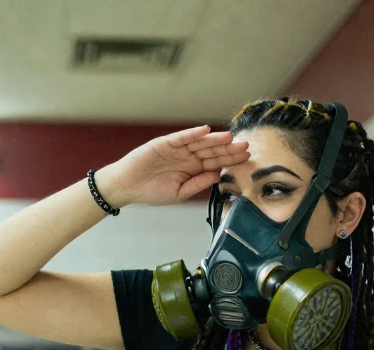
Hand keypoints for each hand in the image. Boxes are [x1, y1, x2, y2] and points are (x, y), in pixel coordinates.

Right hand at [97, 126, 249, 207]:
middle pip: (212, 151)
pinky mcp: (165, 143)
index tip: (246, 158)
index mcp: (193, 170)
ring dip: (214, 139)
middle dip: (228, 149)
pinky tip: (205, 130)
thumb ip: (197, 184)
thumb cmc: (151, 192)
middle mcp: (188, 157)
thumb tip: (217, 175)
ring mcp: (177, 149)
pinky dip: (192, 133)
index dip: (230, 160)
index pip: (216, 163)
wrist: (127, 186)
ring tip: (229, 137)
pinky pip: (181, 137)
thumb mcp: (178, 193)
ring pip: (200, 143)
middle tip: (245, 145)